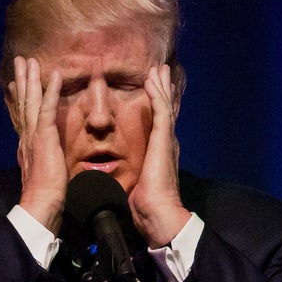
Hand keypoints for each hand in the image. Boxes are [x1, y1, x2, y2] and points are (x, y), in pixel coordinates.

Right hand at [8, 57, 65, 234]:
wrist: (41, 203)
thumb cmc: (46, 195)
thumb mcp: (44, 173)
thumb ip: (44, 163)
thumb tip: (47, 159)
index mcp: (26, 146)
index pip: (22, 117)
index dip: (19, 99)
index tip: (16, 84)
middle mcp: (26, 137)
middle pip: (22, 103)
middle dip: (22, 81)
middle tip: (20, 61)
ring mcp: (33, 135)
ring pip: (30, 101)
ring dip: (31, 79)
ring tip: (29, 60)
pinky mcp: (43, 136)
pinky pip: (46, 108)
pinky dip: (50, 90)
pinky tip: (53, 74)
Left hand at [128, 64, 190, 247]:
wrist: (157, 212)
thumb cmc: (143, 204)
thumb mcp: (134, 183)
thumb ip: (129, 174)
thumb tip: (115, 176)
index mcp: (159, 152)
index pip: (158, 123)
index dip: (157, 106)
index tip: (153, 91)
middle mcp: (165, 143)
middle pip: (165, 110)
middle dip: (162, 90)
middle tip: (160, 71)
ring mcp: (166, 139)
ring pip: (165, 105)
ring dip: (161, 86)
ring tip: (159, 69)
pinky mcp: (163, 139)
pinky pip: (161, 110)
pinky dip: (157, 94)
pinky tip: (153, 80)